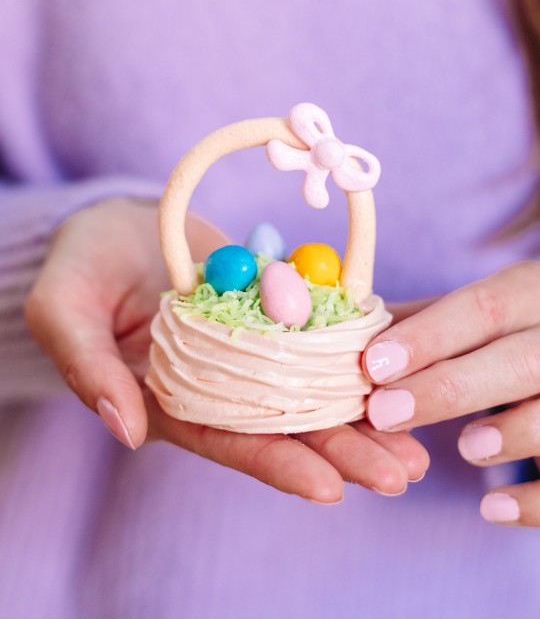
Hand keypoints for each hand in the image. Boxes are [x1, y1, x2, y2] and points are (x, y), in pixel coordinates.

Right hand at [25, 198, 427, 502]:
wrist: (118, 227)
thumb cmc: (79, 268)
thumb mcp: (62, 311)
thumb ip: (87, 369)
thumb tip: (126, 432)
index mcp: (169, 398)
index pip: (224, 439)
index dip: (275, 463)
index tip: (328, 488)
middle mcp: (220, 382)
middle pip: (285, 423)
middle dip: (342, 450)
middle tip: (402, 472)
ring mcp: (252, 347)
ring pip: (313, 385)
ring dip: (364, 410)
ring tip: (419, 438)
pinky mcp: (274, 309)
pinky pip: (320, 330)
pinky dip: (360, 345)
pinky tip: (403, 359)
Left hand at [363, 261, 539, 525]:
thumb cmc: (512, 329)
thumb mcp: (477, 312)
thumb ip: (420, 321)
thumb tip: (346, 329)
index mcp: (528, 293)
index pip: (482, 309)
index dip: (428, 337)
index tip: (373, 365)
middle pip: (518, 361)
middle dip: (449, 389)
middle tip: (384, 414)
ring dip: (511, 434)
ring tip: (466, 447)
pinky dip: (536, 500)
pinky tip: (492, 510)